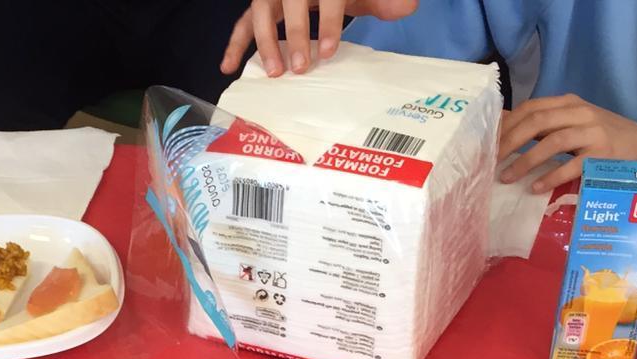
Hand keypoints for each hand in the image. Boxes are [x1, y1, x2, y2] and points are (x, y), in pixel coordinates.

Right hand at [220, 0, 417, 77]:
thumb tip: (408, 6)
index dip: (328, 22)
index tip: (329, 51)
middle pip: (289, 2)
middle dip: (293, 35)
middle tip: (299, 68)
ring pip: (261, 11)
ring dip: (264, 42)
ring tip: (273, 72)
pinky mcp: (260, 5)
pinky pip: (243, 22)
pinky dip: (235, 44)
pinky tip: (228, 67)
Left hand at [498, 95, 636, 192]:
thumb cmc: (603, 137)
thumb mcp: (574, 124)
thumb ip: (545, 126)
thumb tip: (504, 128)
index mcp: (569, 103)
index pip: (532, 108)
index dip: (507, 124)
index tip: (489, 142)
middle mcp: (580, 113)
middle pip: (537, 121)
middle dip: (510, 141)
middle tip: (492, 161)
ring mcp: (593, 132)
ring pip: (552, 141)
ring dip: (525, 161)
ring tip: (507, 178)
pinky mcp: (603, 154)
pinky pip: (572, 165)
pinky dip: (551, 176)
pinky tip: (535, 187)